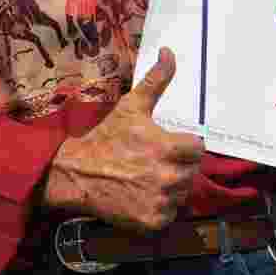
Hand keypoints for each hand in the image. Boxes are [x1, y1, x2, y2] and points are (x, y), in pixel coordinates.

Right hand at [42, 47, 204, 231]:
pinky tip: (142, 197)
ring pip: (182, 194)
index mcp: (168, 148)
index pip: (198, 148)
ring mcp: (161, 201)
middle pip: (191, 172)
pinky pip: (169, 214)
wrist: (76, 174)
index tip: (167, 146)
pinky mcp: (152, 222)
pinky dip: (159, 208)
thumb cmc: (107, 137)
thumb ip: (156, 81)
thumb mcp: (132, 107)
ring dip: (170, 188)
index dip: (184, 145)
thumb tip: (170, 52)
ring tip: (146, 179)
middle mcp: (168, 176)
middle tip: (153, 163)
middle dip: (177, 166)